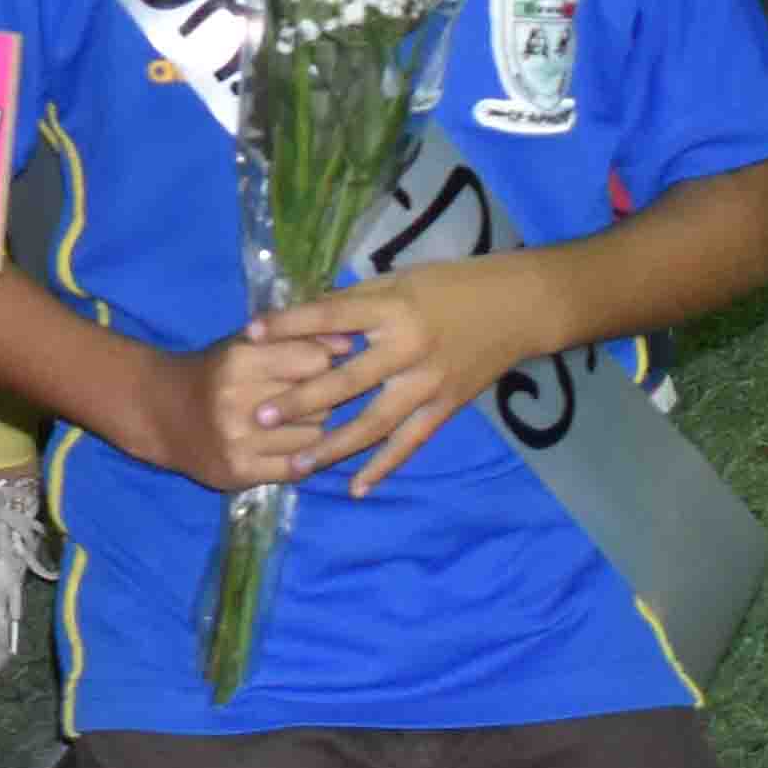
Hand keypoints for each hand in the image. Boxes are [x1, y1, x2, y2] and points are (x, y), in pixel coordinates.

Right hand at [88, 328, 357, 494]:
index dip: (320, 364)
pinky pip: (296, 467)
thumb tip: (350, 343)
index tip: (311, 368)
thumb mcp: (248, 343)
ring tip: (289, 424)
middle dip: (317, 400)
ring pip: (313, 437)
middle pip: (318, 402)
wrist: (161, 413)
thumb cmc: (214, 371)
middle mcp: (236, 400)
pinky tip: (284, 447)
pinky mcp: (239, 472)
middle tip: (299, 399)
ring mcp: (237, 440)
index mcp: (239, 360)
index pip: (315, 361)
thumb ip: (297, 338)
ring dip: (310, 431)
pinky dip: (298, 458)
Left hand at [243, 265, 541, 498]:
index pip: (329, 317)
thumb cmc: (450, 284)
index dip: (289, 325)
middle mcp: (406, 349)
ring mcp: (427, 383)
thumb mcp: (397, 280)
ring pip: (374, 422)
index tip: (249, 334)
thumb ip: (354, 303)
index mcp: (391, 308)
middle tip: (260, 417)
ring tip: (298, 466)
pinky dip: (384, 466)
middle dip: (300, 401)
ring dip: (334, 446)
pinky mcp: (446, 406)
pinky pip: (409, 442)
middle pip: (345, 380)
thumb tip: (303, 317)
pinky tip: (357, 487)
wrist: (519, 307)